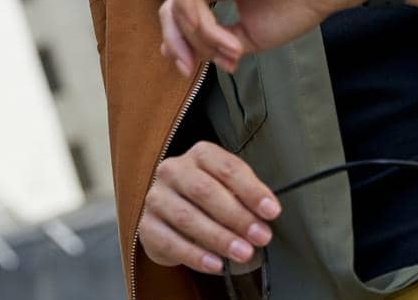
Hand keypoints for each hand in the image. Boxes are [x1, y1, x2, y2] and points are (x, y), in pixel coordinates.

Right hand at [140, 141, 281, 274]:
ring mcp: (157, 197)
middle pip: (205, 191)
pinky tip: (216, 264)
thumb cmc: (206, 198)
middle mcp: (173, 170)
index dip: (251, 190)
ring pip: (188, 217)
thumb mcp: (226, 187)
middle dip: (237, 216)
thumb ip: (244, 195)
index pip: (227, 168)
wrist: (169, 215)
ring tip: (243, 253)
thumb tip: (267, 212)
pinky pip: (171, 242)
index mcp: (199, 154)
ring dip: (219, 238)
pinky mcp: (146, 226)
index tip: (271, 211)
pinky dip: (196, 255)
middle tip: (260, 236)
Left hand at [160, 0, 370, 74]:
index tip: (190, 71)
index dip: (179, 42)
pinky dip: (199, 15)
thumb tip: (186, 57)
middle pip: (173, 3)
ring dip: (197, 32)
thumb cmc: (299, 4)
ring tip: (230, 50)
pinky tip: (224, 35)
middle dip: (178, 40)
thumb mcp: (247, 34)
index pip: (182, 9)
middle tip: (189, 69)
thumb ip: (215, 42)